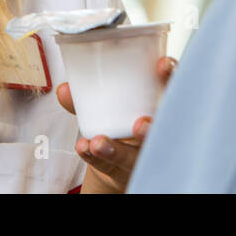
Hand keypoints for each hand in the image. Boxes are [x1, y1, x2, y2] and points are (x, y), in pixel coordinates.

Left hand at [56, 55, 177, 193]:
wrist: (116, 159)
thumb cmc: (119, 121)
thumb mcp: (108, 105)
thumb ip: (87, 97)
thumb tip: (64, 89)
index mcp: (155, 105)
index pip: (170, 90)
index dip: (171, 77)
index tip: (163, 65)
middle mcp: (154, 130)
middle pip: (160, 130)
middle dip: (152, 128)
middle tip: (140, 123)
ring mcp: (141, 153)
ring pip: (134, 155)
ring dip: (116, 149)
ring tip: (97, 142)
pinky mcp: (123, 169)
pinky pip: (110, 165)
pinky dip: (95, 157)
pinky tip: (84, 148)